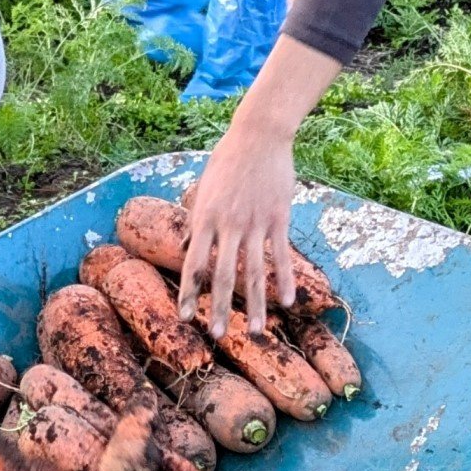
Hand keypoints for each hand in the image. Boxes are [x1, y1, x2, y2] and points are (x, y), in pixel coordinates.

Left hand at [178, 118, 302, 337]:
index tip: (184, 317)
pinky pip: (281, 256)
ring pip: (255, 272)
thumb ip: (197, 221)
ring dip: (257, 305)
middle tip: (218, 336)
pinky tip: (287, 303)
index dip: (189, 292)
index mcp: (204, 218)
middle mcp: (229, 224)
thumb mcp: (203, 189)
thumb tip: (191, 250)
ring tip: (259, 332)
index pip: (194, 264)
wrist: (258, 135)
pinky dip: (284, 280)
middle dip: (221, 309)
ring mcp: (255, 223)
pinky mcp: (279, 218)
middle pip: (224, 275)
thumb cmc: (226, 161)